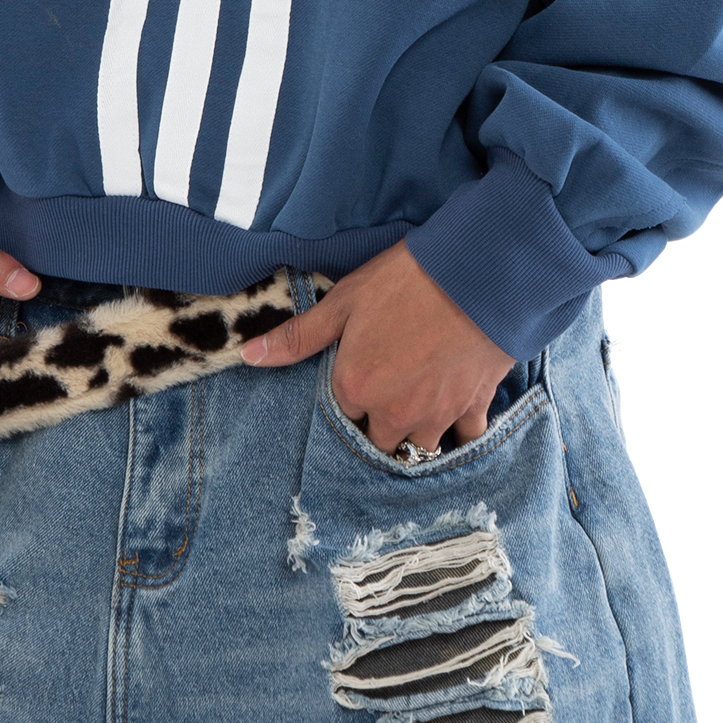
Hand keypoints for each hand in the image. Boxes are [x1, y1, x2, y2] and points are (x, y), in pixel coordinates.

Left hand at [240, 242, 510, 456]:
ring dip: (415, 430)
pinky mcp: (473, 409)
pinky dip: (459, 431)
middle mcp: (392, 415)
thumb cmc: (406, 281)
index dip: (349, 395)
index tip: (359, 376)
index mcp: (355, 389)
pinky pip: (464, 439)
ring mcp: (435, 417)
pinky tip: (456, 411)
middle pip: (377, 439)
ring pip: (418, 445)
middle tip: (389, 387)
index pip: (340, 415)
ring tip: (419, 398)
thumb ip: (297, 337)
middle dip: (379, 422)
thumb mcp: (344, 301)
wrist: (477, 276)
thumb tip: (245, 357)